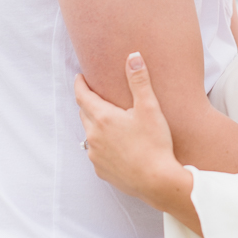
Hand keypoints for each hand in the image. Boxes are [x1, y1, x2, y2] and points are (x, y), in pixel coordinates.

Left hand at [74, 53, 200, 232]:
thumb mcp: (150, 108)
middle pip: (84, 113)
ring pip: (89, 134)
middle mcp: (93, 136)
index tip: (80, 77)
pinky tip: (116, 146)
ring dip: (95, 125)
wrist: (157, 181)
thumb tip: (133, 56)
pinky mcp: (101, 170)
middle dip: (88, 103)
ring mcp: (95, 155)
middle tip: (96, 95)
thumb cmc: (154, 144)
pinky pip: (96, 153)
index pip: (82, 96)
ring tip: (108, 121)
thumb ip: (139, 81)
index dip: (80, 84)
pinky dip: (102, 145)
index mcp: (103, 118)